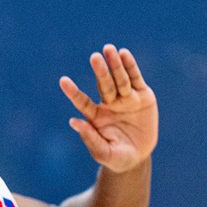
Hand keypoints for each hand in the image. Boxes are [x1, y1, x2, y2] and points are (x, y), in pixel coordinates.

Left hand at [59, 45, 157, 173]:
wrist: (139, 156)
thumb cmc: (117, 157)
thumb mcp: (104, 153)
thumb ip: (90, 138)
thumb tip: (73, 122)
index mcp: (97, 117)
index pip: (83, 102)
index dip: (74, 92)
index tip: (63, 81)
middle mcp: (110, 104)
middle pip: (104, 85)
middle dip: (100, 71)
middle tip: (94, 57)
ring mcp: (127, 98)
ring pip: (120, 79)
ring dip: (115, 64)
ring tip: (109, 49)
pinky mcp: (143, 96)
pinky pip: (135, 79)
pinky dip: (131, 66)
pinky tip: (124, 54)